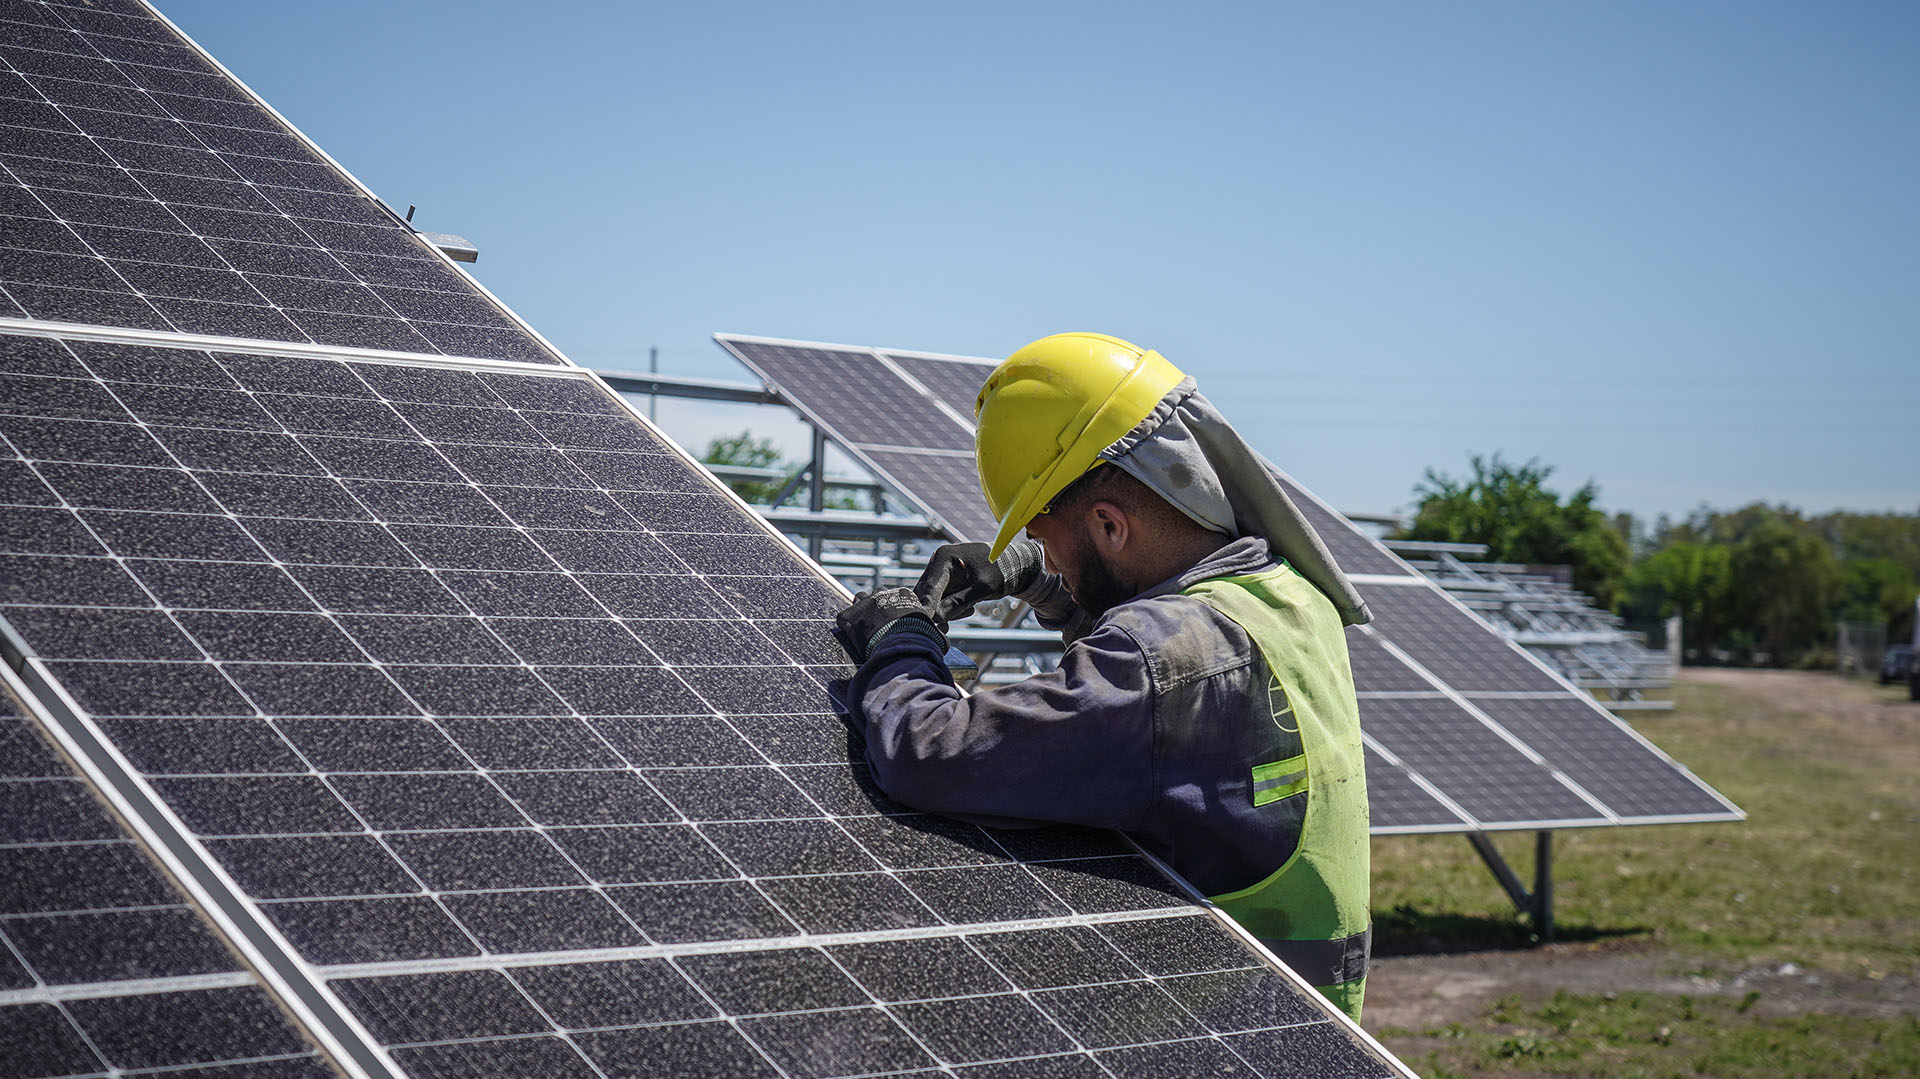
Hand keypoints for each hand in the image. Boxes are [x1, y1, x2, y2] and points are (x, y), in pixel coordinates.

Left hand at [832, 588, 940, 662]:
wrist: (901, 645)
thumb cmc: (922, 640)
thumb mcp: (933, 635)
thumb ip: (935, 635)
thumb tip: (943, 644)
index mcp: (904, 595)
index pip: (898, 597)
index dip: (896, 610)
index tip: (896, 622)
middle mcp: (883, 593)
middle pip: (877, 595)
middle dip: (877, 607)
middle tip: (879, 624)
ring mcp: (864, 602)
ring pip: (859, 600)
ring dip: (861, 611)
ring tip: (864, 628)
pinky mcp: (850, 615)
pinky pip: (844, 618)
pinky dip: (847, 626)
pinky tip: (852, 637)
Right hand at [913, 540, 1043, 628]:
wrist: (1012, 566)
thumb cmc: (1000, 571)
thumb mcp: (982, 588)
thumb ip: (958, 602)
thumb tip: (937, 618)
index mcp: (944, 557)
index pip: (930, 586)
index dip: (927, 606)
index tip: (926, 622)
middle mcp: (938, 562)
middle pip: (926, 593)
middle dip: (937, 610)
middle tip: (946, 627)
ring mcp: (940, 572)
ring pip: (932, 599)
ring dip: (946, 610)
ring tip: (970, 609)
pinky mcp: (944, 581)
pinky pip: (940, 600)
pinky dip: (951, 608)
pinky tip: (969, 607)